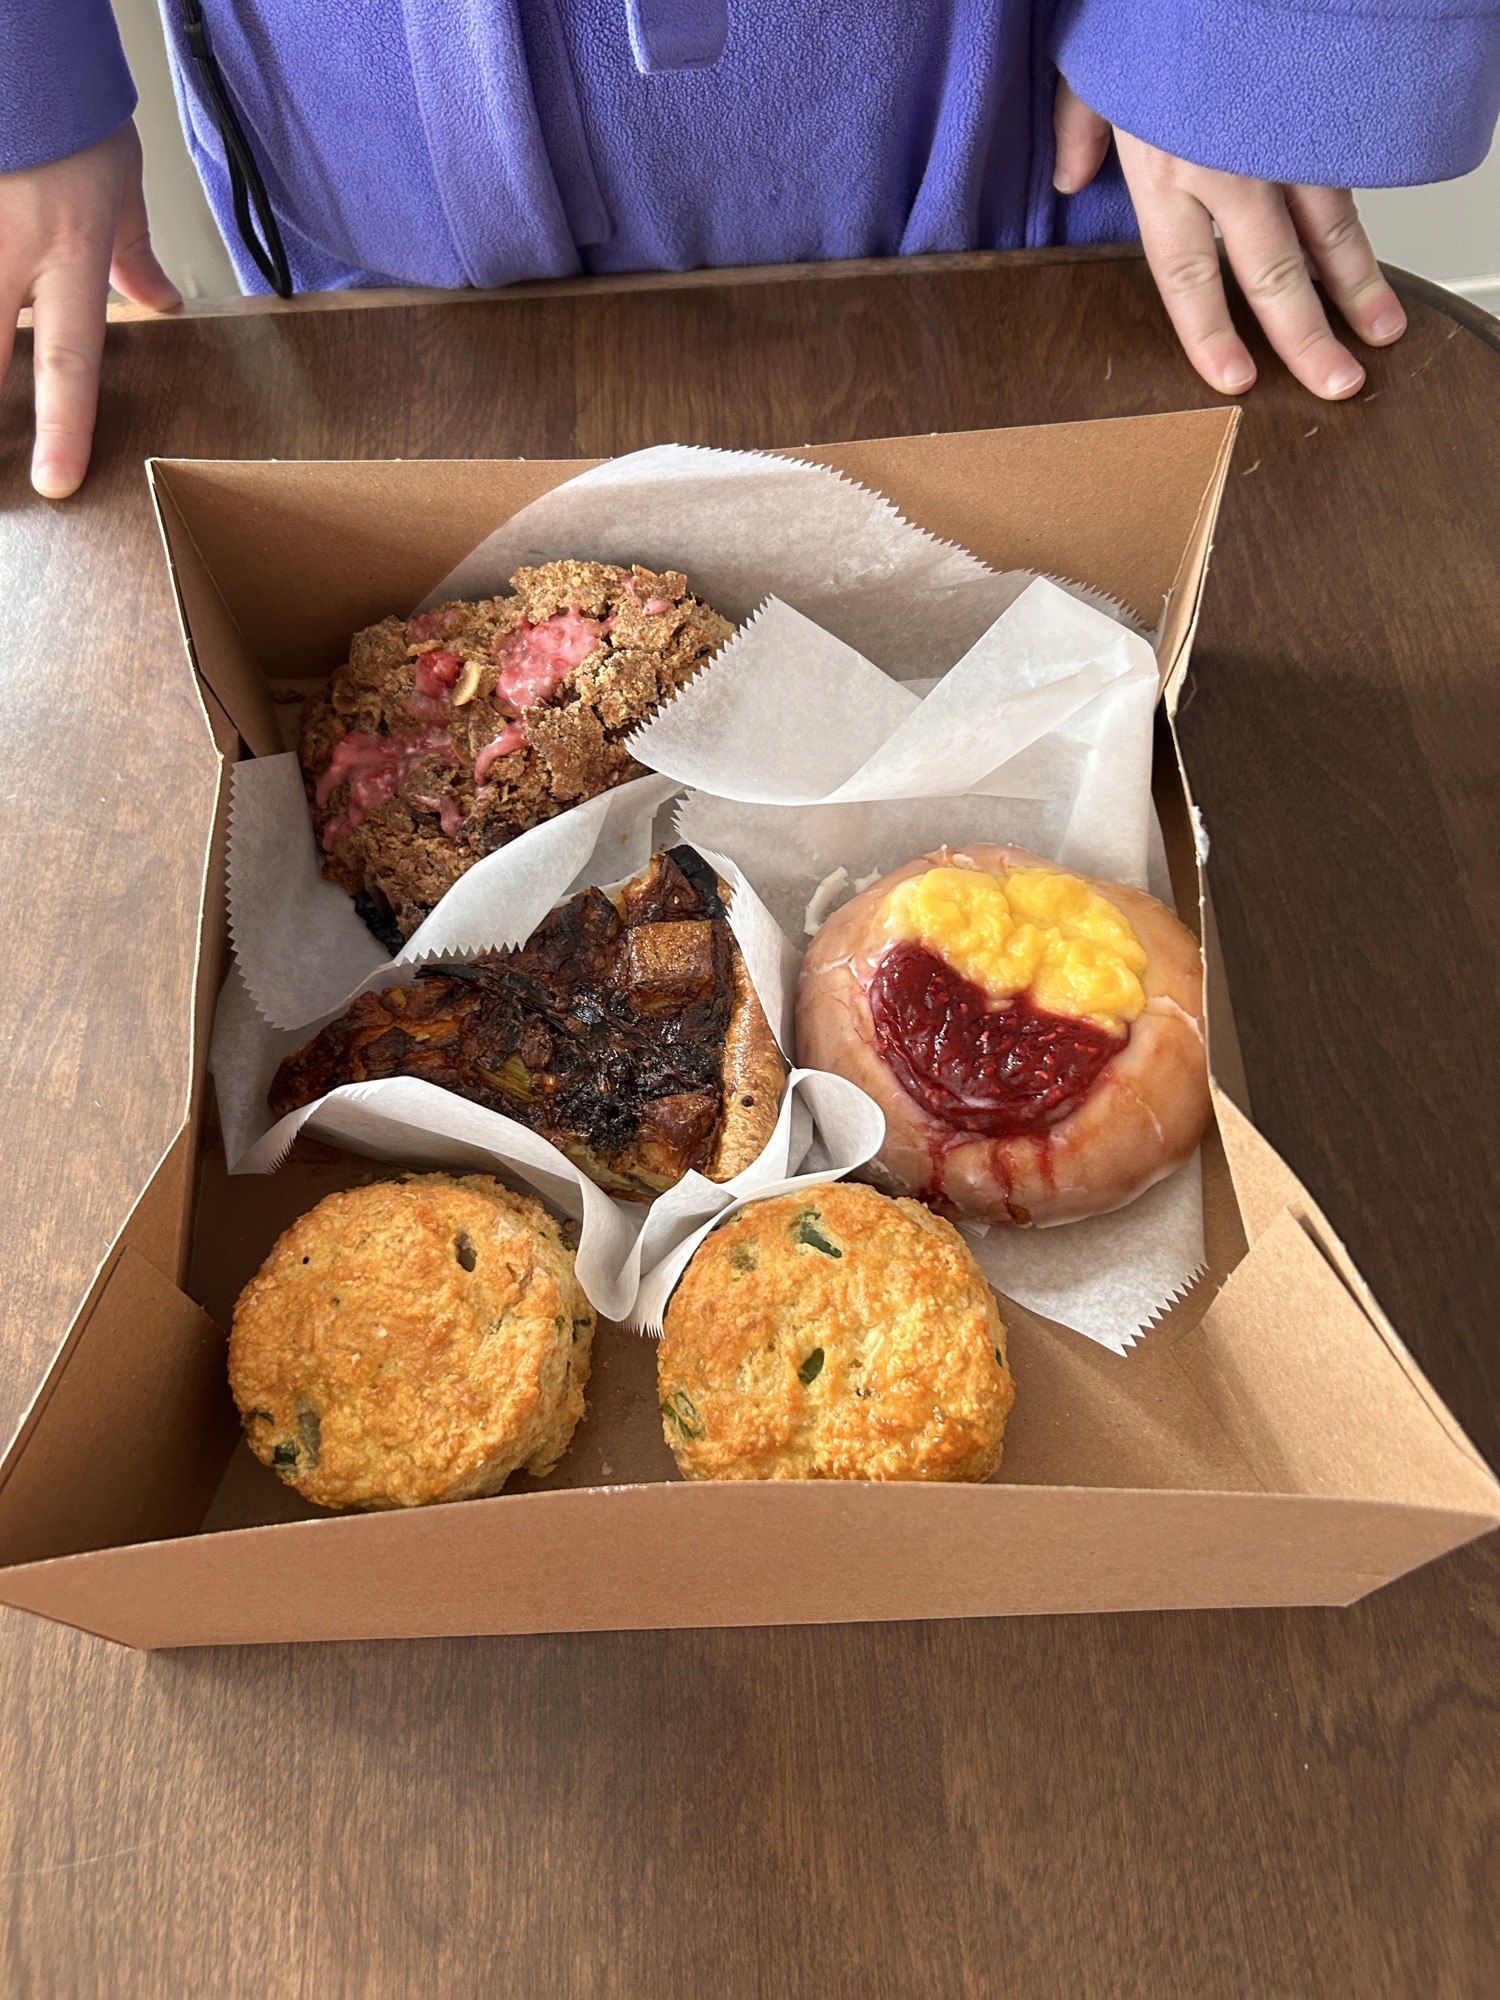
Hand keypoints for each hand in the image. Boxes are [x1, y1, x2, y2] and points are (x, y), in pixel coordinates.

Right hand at [1, 120, 179, 498]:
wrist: (19, 44)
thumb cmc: (68, 105)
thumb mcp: (117, 179)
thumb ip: (133, 251)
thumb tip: (160, 302)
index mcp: (66, 252)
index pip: (68, 361)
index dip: (63, 428)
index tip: (54, 483)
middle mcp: (6, 251)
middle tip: (4, 475)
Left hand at [1053, 79, 1406, 399]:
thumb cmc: (1159, 2)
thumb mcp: (1096, 60)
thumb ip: (1082, 125)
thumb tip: (1072, 178)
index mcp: (1165, 167)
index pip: (1186, 277)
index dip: (1210, 336)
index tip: (1236, 380)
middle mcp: (1230, 165)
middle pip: (1272, 272)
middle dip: (1306, 336)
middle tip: (1336, 386)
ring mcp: (1286, 138)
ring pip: (1328, 232)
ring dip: (1357, 290)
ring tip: (1379, 337)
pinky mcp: (1324, 108)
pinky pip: (1346, 179)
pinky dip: (1364, 227)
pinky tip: (1381, 264)